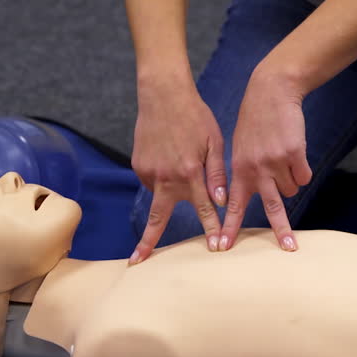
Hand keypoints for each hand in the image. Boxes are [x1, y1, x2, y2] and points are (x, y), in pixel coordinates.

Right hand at [129, 75, 227, 263]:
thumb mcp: (214, 142)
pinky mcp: (138, 164)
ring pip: (159, 194)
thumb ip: (217, 172)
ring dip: (167, 192)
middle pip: (158, 218)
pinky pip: (152, 180)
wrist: (162, 94)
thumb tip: (220, 200)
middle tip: (137, 261)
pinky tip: (168, 157)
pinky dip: (161, 176)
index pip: (203, 209)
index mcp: (190, 172)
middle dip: (147, 243)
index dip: (210, 229)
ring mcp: (149, 171)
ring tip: (174, 163)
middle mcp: (167, 177)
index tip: (214, 249)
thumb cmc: (194, 116)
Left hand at [219, 67, 311, 251]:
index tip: (224, 247)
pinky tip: (294, 153)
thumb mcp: (239, 148)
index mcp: (239, 170)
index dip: (230, 227)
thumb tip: (244, 198)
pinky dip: (302, 170)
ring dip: (290, 181)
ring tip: (282, 159)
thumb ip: (241, 173)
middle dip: (281, 230)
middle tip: (288, 248)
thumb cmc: (254, 122)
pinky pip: (304, 177)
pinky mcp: (294, 153)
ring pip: (291, 190)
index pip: (234, 205)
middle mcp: (256, 169)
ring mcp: (276, 161)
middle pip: (272, 207)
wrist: (271, 93)